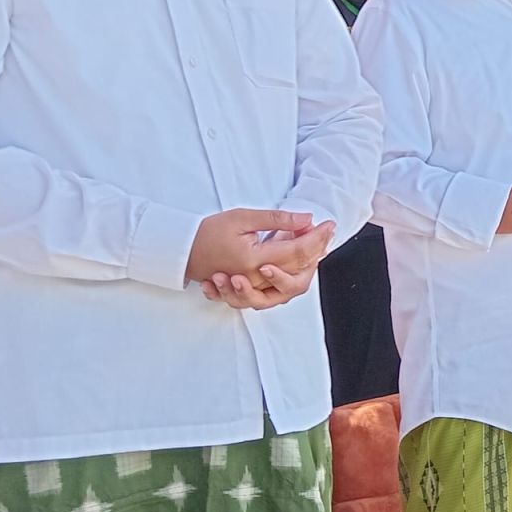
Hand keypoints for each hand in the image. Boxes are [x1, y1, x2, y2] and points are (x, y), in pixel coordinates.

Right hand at [187, 208, 319, 306]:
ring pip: (288, 287)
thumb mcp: (243, 218)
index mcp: (254, 260)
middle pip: (297, 270)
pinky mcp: (248, 292)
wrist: (183, 250)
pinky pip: (275, 293)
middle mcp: (255, 279)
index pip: (297, 251)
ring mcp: (251, 289)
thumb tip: (306, 219)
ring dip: (304, 270)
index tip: (328, 225)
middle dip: (315, 251)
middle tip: (325, 234)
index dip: (316, 237)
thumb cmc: (209, 232)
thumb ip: (276, 220)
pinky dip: (288, 281)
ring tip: (313, 251)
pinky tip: (296, 269)